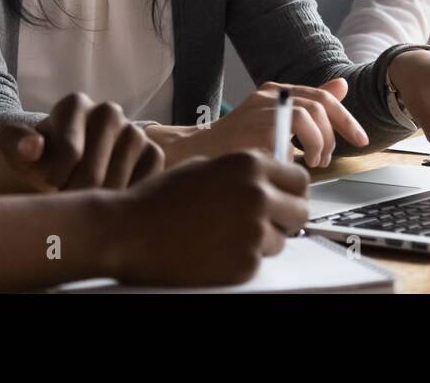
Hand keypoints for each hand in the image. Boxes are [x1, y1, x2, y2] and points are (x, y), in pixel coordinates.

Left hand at [0, 93, 163, 191]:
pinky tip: (110, 202)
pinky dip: (127, 200)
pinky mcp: (152, 152)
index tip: (49, 183)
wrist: (65, 165)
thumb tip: (34, 148)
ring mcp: (134, 131)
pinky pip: (146, 183)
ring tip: (85, 199)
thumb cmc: (40, 158)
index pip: (70, 152)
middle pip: (94, 173)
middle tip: (67, 196)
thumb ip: (15, 145)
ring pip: (119, 182)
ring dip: (99, 202)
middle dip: (75, 195)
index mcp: (75, 104)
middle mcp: (109, 111)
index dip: (55, 179)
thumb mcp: (17, 151)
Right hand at [106, 151, 309, 285]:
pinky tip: (214, 250)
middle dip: (285, 218)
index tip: (282, 198)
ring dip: (261, 241)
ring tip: (225, 236)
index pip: (299, 178)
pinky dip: (241, 260)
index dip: (290, 191)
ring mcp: (253, 231)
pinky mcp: (244, 264)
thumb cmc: (160, 198)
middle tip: (264, 222)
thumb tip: (267, 180)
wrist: (129, 231)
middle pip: (300, 212)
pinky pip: (257, 262)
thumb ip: (241, 171)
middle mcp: (258, 195)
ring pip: (280, 240)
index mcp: (249, 164)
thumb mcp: (204, 167)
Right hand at [188, 78, 369, 167]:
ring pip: (311, 115)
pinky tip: (299, 161)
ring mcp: (264, 108)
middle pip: (321, 104)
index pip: (322, 97)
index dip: (345, 118)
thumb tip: (341, 86)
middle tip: (328, 157)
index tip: (361, 139)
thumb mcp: (278, 124)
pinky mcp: (259, 124)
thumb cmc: (237, 144)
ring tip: (314, 161)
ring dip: (321, 142)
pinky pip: (297, 130)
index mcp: (276, 92)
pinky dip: (307, 147)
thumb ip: (309, 107)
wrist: (199, 155)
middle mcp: (271, 95)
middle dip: (336, 133)